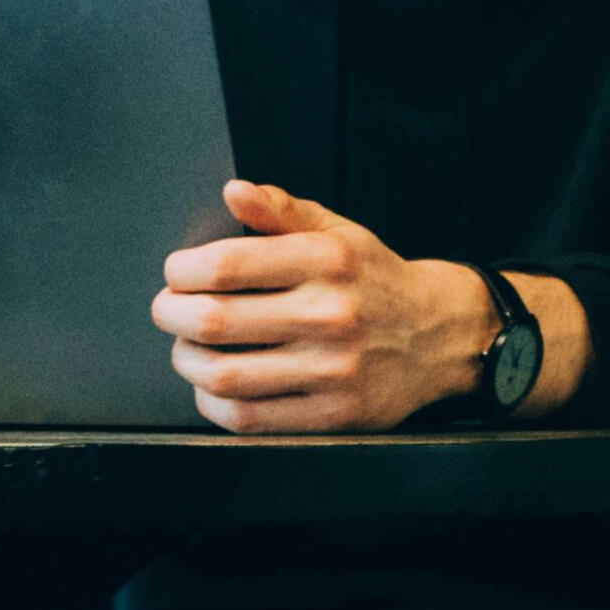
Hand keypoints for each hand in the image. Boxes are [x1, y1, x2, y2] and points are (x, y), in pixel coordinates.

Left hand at [150, 178, 495, 433]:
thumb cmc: (375, 280)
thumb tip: (233, 191)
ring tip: (187, 348)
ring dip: (187, 362)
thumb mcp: (337, 231)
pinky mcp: (334, 415)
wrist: (440, 334)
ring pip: (225, 375)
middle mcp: (329, 314)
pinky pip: (251, 418)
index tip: (176, 274)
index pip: (226, 264)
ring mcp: (333, 369)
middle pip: (215, 320)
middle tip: (168, 310)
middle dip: (172, 315)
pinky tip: (213, 386)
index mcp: (326, 260)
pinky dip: (214, 403)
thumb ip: (281, 209)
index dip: (182, 271)